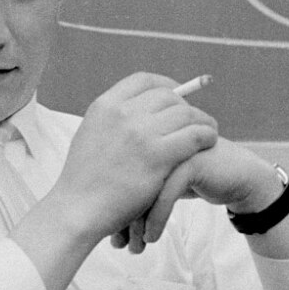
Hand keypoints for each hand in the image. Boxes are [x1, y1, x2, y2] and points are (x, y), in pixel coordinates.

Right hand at [45, 72, 217, 249]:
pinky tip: (210, 141)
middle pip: (168, 96)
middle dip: (186, 105)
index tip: (178, 96)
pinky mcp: (158, 157)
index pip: (144, 80)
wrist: (78, 209)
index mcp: (105, 106)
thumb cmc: (84, 180)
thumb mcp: (91, 134)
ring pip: (185, 114)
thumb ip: (114, 119)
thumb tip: (141, 110)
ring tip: (210, 129)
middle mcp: (123, 114)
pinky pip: (194, 136)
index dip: (167, 85)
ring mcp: (141, 134)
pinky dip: (207, 135)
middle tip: (195, 119)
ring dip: (202, 120)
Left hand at [114, 138, 282, 252]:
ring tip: (135, 246)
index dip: (109, 207)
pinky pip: (165, 194)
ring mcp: (171, 147)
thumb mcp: (159, 186)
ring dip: (136, 224)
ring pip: (142, 189)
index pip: (114, 175)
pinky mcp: (189, 160)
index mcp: (140, 141)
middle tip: (118, 243)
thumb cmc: (194, 180)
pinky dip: (156, 220)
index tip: (110, 235)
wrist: (238, 176)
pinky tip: (152, 237)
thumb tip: (111, 228)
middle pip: (124, 182)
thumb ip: (136, 194)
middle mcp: (152, 141)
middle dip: (120, 218)